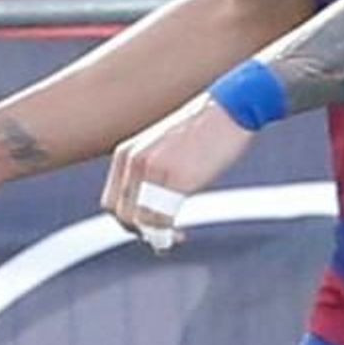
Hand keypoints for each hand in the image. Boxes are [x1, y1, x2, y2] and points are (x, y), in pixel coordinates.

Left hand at [101, 95, 254, 251]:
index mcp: (127, 153)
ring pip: (139, 220)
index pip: (112, 201)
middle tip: (161, 237)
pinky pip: (161, 219)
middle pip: (121, 214)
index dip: (127, 220)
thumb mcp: (167, 145)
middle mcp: (134, 162)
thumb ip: (154, 168)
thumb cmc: (207, 126)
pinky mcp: (177, 180)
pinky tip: (180, 234)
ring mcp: (154, 172)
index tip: (148, 226)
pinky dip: (166, 234)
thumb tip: (157, 200)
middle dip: (140, 231)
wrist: (232, 105)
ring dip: (154, 236)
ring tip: (173, 239)